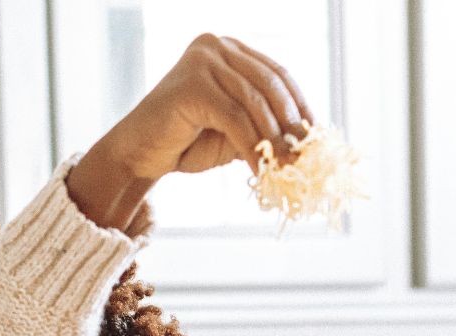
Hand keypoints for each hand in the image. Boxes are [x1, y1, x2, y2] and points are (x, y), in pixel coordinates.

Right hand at [67, 34, 313, 230]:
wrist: (140, 154)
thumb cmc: (186, 142)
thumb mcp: (235, 130)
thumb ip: (264, 124)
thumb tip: (307, 140)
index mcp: (228, 49)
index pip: (276, 73)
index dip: (299, 105)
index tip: (315, 137)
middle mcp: (216, 45)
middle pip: (270, 84)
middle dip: (290, 124)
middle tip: (303, 158)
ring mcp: (202, 60)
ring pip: (255, 102)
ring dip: (274, 139)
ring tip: (284, 169)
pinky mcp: (192, 83)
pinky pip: (235, 118)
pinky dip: (252, 147)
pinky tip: (259, 170)